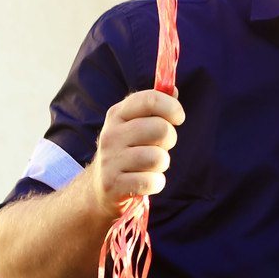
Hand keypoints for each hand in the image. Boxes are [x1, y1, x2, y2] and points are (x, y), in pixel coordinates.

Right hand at [89, 89, 183, 216]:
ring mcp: (110, 160)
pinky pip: (153, 182)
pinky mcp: (114, 185)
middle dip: (169, 139)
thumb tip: (173, 89)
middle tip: (160, 146)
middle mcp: (111, 135)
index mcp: (117, 114)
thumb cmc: (127, 151)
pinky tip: (145, 181)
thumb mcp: (134, 124)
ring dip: (162, 163)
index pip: (150, 99)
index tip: (178, 118)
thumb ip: (154, 106)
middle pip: (160, 128)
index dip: (172, 107)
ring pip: (159, 158)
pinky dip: (156, 183)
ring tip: (150, 165)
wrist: (100, 188)